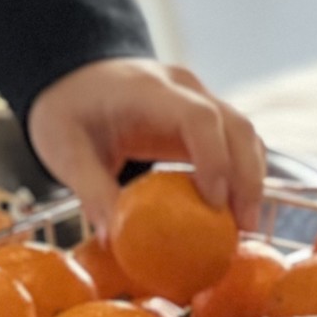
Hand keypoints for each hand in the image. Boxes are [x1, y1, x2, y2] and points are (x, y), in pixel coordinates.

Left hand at [27, 56, 266, 238]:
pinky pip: (234, 140)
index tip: (214, 204)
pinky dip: (241, 172)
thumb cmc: (66, 110)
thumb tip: (112, 240)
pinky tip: (234, 209)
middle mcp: (182, 88)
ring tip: (244, 226)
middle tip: (243, 227)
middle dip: (247, 177)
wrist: (72, 77)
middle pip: (236, 125)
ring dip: (252, 177)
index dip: (215, 160)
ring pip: (243, 132)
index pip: (199, 118)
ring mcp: (197, 98)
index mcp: (147, 90)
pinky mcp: (202, 115)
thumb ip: (90, 191)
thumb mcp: (64, 151)